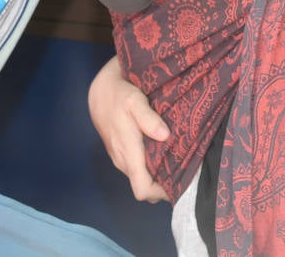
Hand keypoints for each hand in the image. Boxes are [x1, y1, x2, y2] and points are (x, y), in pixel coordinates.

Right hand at [88, 58, 169, 202]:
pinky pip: (137, 169)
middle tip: (184, 170)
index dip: (161, 193)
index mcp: (128, 152)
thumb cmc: (119, 95)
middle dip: (163, 184)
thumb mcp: (134, 100)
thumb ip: (148, 118)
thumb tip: (164, 134)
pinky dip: (150, 167)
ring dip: (157, 175)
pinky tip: (162, 152)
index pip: (143, 189)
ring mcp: (120, 159)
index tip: (179, 183)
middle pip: (145, 187)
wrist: (100, 91)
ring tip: (176, 160)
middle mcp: (123, 161)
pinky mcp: (120, 154)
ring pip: (141, 179)